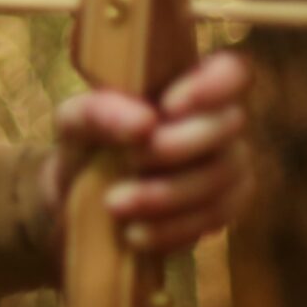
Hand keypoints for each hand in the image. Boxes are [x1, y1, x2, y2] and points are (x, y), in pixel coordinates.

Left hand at [40, 49, 254, 262]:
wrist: (77, 202)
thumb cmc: (84, 146)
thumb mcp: (75, 123)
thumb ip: (100, 111)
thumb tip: (144, 123)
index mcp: (189, 86)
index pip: (231, 71)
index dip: (214, 86)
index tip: (169, 107)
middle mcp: (217, 121)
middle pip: (230, 124)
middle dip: (182, 144)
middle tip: (133, 159)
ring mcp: (227, 165)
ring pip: (223, 176)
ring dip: (168, 194)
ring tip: (115, 204)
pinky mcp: (221, 209)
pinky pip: (214, 218)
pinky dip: (172, 229)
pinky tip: (134, 234)